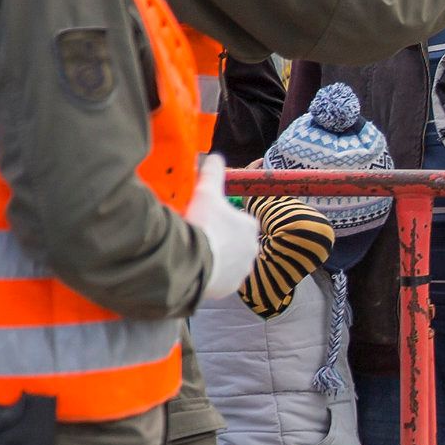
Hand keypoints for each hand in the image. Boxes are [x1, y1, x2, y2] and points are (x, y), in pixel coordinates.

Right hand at [186, 157, 260, 303]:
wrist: (192, 262)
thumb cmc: (202, 225)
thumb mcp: (206, 194)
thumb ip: (212, 174)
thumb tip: (214, 156)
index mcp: (249, 226)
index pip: (237, 221)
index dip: (218, 220)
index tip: (203, 221)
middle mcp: (252, 249)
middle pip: (232, 242)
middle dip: (217, 240)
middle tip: (196, 237)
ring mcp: (242, 270)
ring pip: (227, 261)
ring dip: (214, 258)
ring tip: (194, 254)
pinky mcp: (230, 287)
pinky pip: (220, 280)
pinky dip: (209, 275)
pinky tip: (195, 268)